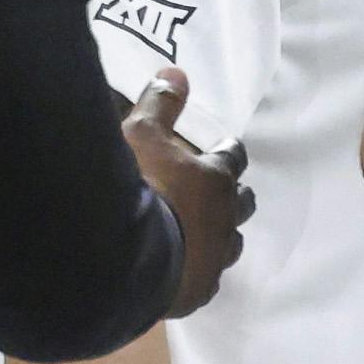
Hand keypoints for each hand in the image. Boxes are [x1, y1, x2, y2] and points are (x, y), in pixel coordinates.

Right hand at [121, 71, 251, 315]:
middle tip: (213, 192)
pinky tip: (181, 274)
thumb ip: (159, 105)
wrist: (121, 258)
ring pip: (231, 244)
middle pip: (242, 202)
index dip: (225, 152)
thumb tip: (177, 71)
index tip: (219, 149)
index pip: (233, 157)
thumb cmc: (135, 189)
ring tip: (198, 233)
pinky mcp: (198, 292)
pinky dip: (198, 273)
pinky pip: (206, 281)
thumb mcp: (139, 137)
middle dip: (231, 195)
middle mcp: (225, 219)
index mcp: (215, 179)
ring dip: (219, 235)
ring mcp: (215, 259)